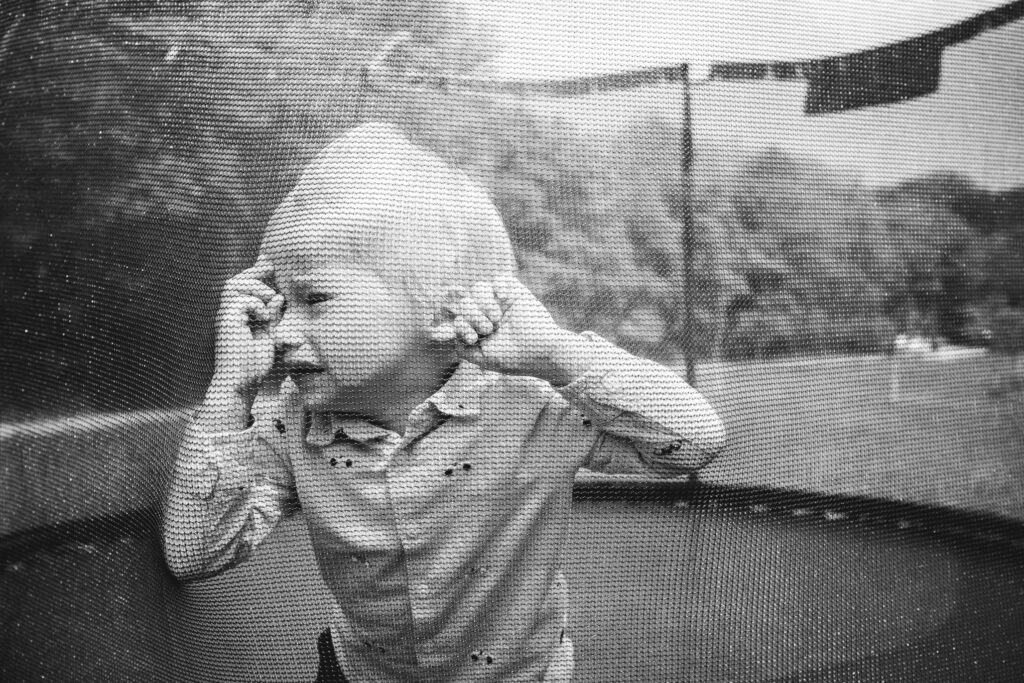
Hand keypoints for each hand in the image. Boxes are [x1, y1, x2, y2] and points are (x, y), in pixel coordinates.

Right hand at [210, 262, 284, 399]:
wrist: (241, 383)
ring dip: (255, 287)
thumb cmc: (254, 365)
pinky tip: (264, 317)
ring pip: (233, 286)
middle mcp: (228, 313)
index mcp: (238, 316)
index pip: (243, 288)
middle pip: (235, 281)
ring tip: (271, 299)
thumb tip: (278, 297)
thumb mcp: (270, 337)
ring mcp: (225, 317)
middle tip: (270, 267)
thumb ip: (273, 317)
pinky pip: (239, 300)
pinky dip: (255, 303)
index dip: (254, 274)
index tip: (270, 265)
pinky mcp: (226, 322)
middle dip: (253, 272)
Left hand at [429, 276, 572, 381]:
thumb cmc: (514, 358)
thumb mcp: (483, 359)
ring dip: (484, 304)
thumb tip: (451, 334)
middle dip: (473, 316)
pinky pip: (500, 279)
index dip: (461, 325)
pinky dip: (499, 287)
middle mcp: (486, 313)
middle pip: (465, 301)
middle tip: (490, 329)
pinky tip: (505, 299)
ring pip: (478, 288)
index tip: (475, 338)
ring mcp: (500, 302)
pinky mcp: (515, 293)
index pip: (457, 316)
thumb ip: (464, 349)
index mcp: (477, 327)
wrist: (542, 352)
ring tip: (497, 319)